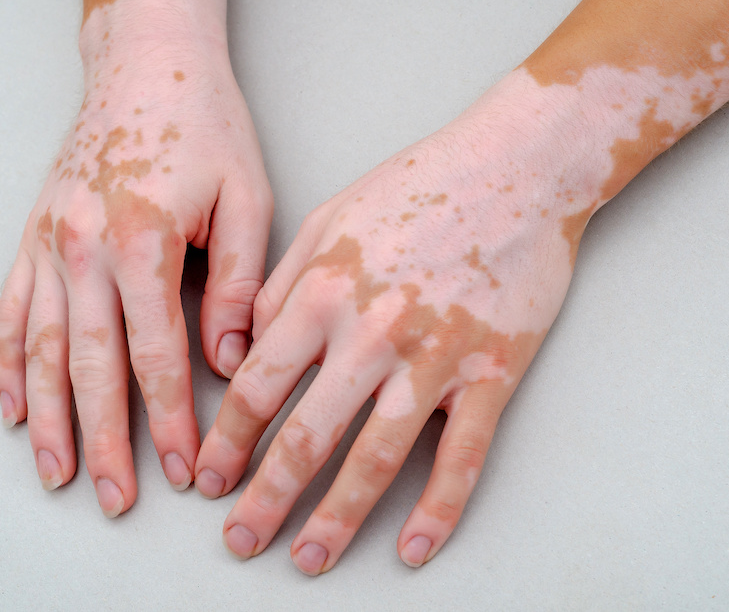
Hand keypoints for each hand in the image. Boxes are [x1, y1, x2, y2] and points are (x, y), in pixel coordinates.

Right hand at [0, 0, 271, 515]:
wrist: (146, 61)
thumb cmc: (205, 125)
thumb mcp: (244, 197)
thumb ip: (235, 283)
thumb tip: (226, 363)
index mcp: (143, 241)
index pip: (156, 357)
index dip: (172, 422)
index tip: (189, 469)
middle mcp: (84, 248)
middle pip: (92, 367)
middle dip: (106, 441)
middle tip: (116, 498)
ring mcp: (50, 242)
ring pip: (43, 349)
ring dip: (50, 419)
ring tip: (57, 474)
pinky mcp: (34, 234)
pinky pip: (11, 310)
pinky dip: (10, 364)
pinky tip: (16, 406)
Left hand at [193, 77, 588, 571]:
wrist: (517, 168)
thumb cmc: (420, 185)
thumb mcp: (326, 217)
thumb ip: (279, 284)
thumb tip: (245, 346)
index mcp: (324, 291)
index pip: (258, 386)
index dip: (228, 439)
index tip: (210, 476)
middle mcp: (373, 332)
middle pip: (306, 437)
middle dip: (264, 498)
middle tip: (239, 539)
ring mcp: (436, 358)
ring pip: (376, 460)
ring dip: (336, 519)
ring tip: (308, 559)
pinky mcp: (493, 373)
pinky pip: (463, 458)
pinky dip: (438, 511)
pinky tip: (414, 548)